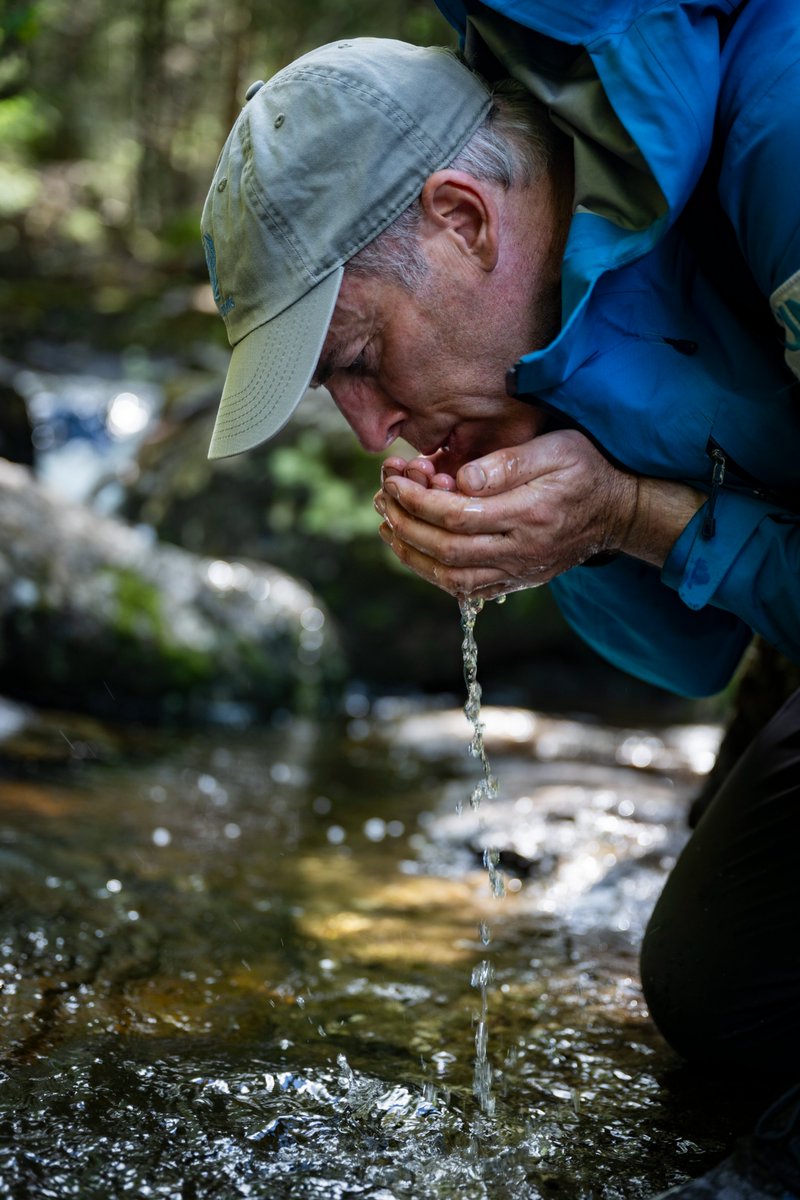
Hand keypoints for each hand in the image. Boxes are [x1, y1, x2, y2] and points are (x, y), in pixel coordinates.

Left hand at [375, 431, 638, 597]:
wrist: (616, 511)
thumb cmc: (584, 469)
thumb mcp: (555, 448)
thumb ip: (507, 462)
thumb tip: (460, 478)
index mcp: (528, 513)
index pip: (457, 516)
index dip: (418, 500)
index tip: (396, 480)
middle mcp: (520, 550)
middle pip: (446, 549)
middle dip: (405, 524)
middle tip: (383, 500)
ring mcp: (517, 571)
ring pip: (450, 576)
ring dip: (411, 553)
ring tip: (388, 525)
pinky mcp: (514, 580)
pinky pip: (465, 589)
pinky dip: (432, 573)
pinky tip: (413, 549)